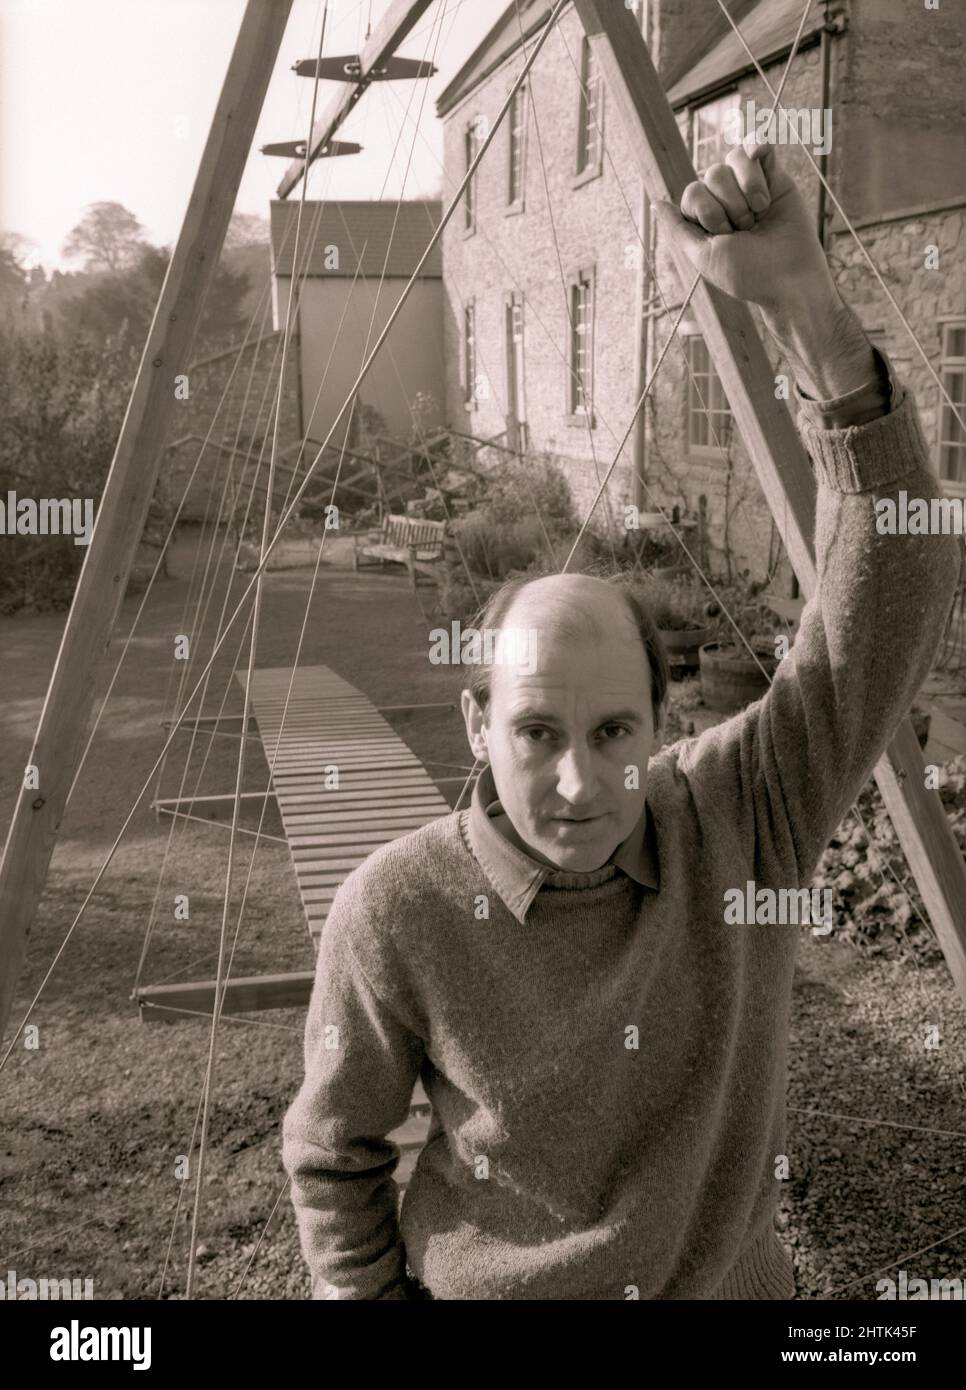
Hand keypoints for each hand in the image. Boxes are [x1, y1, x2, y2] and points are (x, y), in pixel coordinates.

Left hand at [654, 143, 834, 315]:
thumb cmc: (747, 273)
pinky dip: (758, 146)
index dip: (708, 212)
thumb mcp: (703, 256)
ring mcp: (750, 185)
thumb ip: (678, 228)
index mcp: (705, 217)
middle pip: (713, 174)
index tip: (725, 236)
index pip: (693, 192)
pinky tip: (761, 154)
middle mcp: (725, 198)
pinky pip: (759, 146)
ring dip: (748, 187)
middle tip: (747, 229)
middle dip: (730, 204)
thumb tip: (657, 203)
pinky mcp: (775, 176)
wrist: (789, 276)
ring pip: (734, 159)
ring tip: (761, 212)